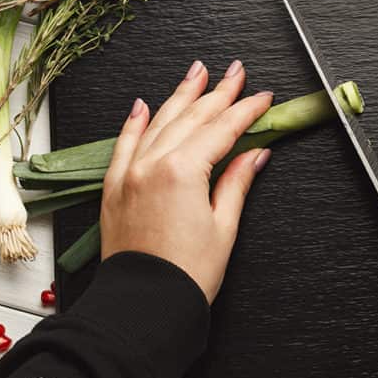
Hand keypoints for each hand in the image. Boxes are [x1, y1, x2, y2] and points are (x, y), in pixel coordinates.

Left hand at [100, 59, 272, 303]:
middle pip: (192, 116)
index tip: (263, 97)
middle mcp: (152, 164)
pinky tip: (144, 104)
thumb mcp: (224, 226)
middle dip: (218, 91)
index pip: (222, 128)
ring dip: (181, 95)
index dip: (247, 109)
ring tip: (198, 72)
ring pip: (159, 121)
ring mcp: (130, 174)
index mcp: (183, 171)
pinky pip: (124, 144)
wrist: (144, 306)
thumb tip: (255, 153)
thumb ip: (237, 181)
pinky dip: (134, 122)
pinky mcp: (114, 188)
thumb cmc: (187, 275)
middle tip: (237, 71)